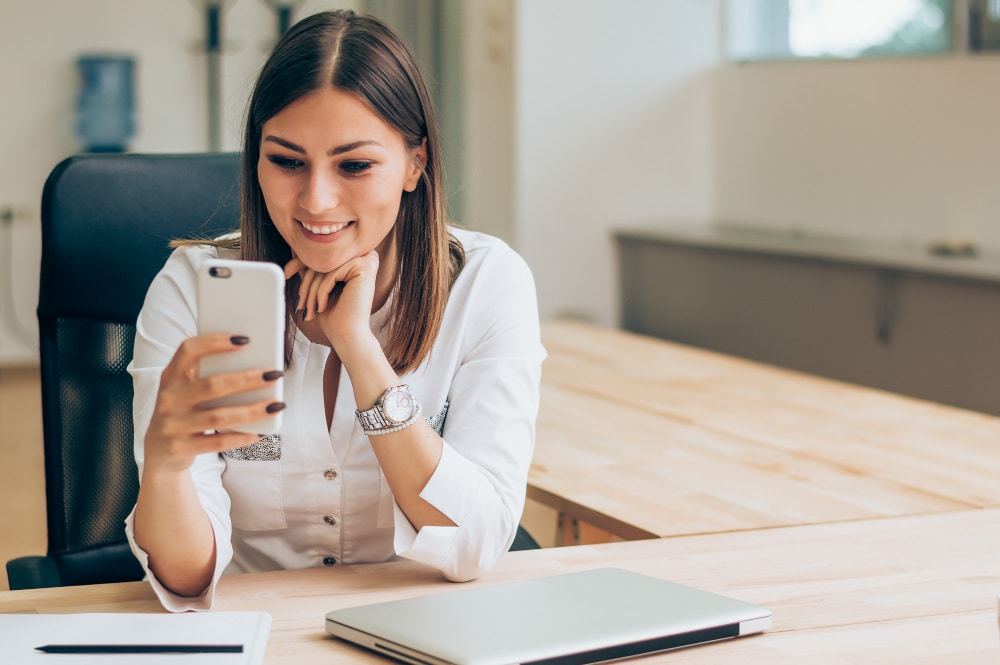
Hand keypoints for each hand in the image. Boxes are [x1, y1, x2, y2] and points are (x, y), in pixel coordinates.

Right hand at [143, 333, 284, 473]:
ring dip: (252, 410)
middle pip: (213, 385)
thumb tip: (256, 362)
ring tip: (276, 405)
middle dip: (247, 379)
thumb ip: (209, 375)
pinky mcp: (181, 447)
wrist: (159, 452)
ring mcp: (173, 424)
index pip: (189, 350)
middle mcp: (169, 398)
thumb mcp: (187, 389)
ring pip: (219, 416)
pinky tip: (261, 432)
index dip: (215, 342)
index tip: (245, 339)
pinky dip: (243, 437)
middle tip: (275, 374)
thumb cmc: (185, 411)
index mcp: (171, 376)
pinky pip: (218, 442)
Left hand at [284, 250, 379, 344]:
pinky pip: (331, 273)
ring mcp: (367, 259)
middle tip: (300, 304)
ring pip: (325, 266)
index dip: (300, 263)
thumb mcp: (320, 285)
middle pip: (323, 259)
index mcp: (356, 257)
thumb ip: (313, 267)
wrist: (348, 334)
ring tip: (309, 310)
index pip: (322, 254)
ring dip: (311, 290)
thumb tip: (295, 250)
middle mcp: (365, 254)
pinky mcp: (364, 267)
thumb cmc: (335, 314)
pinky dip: (321, 292)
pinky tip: (322, 308)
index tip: (286, 273)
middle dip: (306, 283)